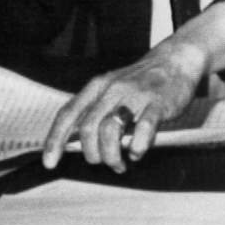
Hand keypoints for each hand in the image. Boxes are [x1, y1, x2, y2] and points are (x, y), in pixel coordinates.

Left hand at [41, 38, 207, 173]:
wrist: (176, 60)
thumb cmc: (140, 82)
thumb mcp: (111, 88)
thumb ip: (94, 110)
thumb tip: (74, 142)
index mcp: (96, 87)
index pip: (68, 114)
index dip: (55, 140)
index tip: (48, 163)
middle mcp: (111, 90)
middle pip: (88, 128)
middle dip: (92, 154)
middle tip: (104, 163)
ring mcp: (134, 96)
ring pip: (110, 130)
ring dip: (111, 156)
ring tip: (120, 164)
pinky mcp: (158, 103)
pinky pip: (143, 129)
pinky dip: (137, 147)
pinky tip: (137, 153)